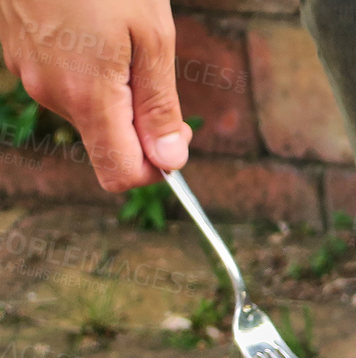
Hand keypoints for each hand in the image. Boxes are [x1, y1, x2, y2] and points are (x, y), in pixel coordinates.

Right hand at [0, 0, 189, 190]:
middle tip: (152, 64)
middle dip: (138, 118)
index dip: (155, 167)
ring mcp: (28, 73)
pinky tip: (92, 26)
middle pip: (105, 139)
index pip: (119, 173)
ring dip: (113, 87)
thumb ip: (158, 105)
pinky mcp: (18, 53)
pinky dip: (87, 66)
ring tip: (118, 34)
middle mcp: (50, 94)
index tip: (176, 134)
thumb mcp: (152, 37)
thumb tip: (171, 160)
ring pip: (85, 107)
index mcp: (86, 97)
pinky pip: (62, 78)